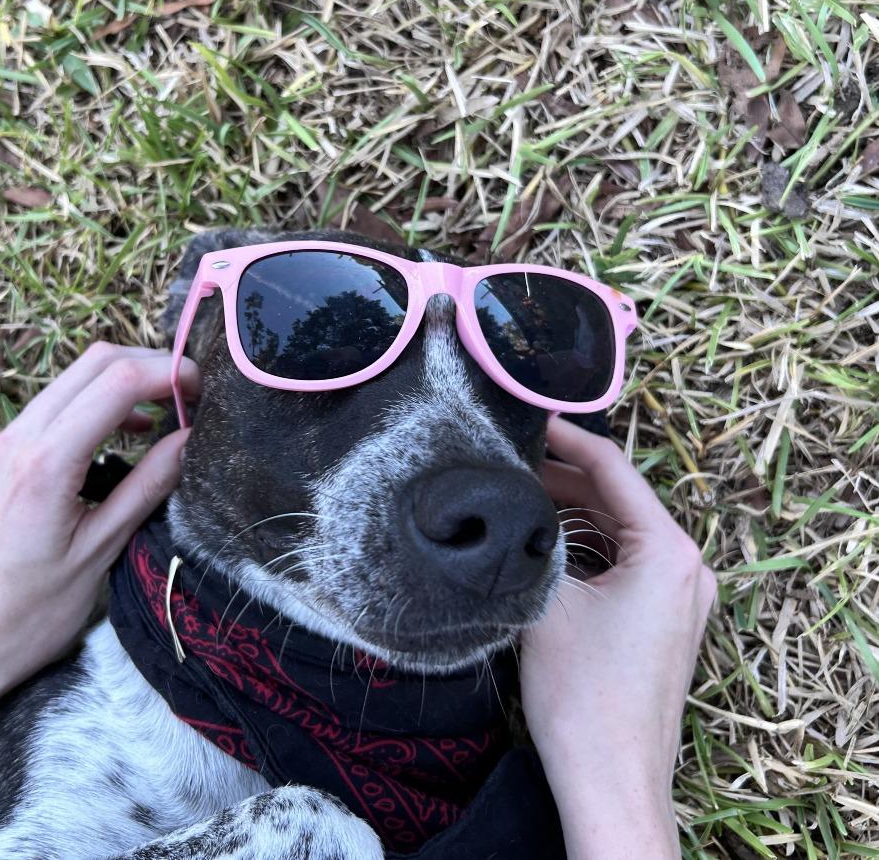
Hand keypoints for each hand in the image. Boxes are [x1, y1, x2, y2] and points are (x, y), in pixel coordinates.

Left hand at [0, 343, 199, 796]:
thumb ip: (148, 486)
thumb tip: (189, 438)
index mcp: (45, 462)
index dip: (168, 374)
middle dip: (150, 366)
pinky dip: (97, 402)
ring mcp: (4, 444)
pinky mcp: (1, 456)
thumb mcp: (100, 551)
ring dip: (124, 381)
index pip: (116, 381)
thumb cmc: (26, 616)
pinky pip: (56, 404)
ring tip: (166, 413)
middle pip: (95, 362)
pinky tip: (124, 436)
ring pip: (74, 377)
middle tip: (191, 395)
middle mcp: (19, 439)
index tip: (202, 392)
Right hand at [521, 417, 715, 858]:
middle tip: (510, 458)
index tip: (527, 416)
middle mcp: (689, 566)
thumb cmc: (582, 694)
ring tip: (521, 492)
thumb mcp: (547, 599)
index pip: (613, 468)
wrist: (610, 781)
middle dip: (564, 475)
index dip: (565, 437)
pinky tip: (547, 539)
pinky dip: (590, 543)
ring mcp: (683, 596)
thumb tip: (514, 499)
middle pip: (619, 497)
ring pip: (622, 529)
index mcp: (670, 550)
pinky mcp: (667, 620)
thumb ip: (535, 538)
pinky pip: (627, 560)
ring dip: (575, 510)